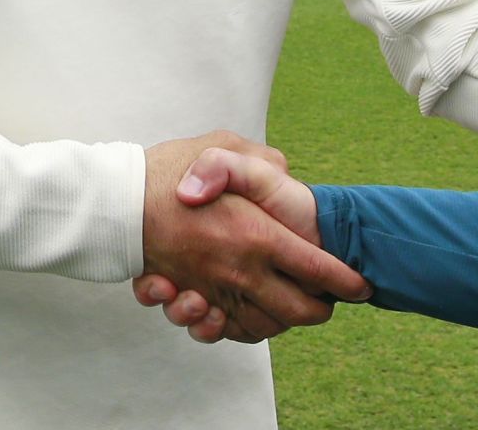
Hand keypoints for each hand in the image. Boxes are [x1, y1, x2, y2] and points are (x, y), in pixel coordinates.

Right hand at [138, 133, 367, 345]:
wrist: (115, 202)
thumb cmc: (170, 171)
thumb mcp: (224, 147)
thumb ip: (261, 162)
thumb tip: (284, 174)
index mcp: (258, 235)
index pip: (318, 268)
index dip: (346, 280)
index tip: (362, 284)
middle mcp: (240, 271)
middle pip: (298, 311)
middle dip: (320, 309)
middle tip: (328, 300)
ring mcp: (214, 291)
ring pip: (262, 328)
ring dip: (281, 324)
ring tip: (290, 307)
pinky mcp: (190, 301)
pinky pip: (222, 331)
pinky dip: (237, 330)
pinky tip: (242, 311)